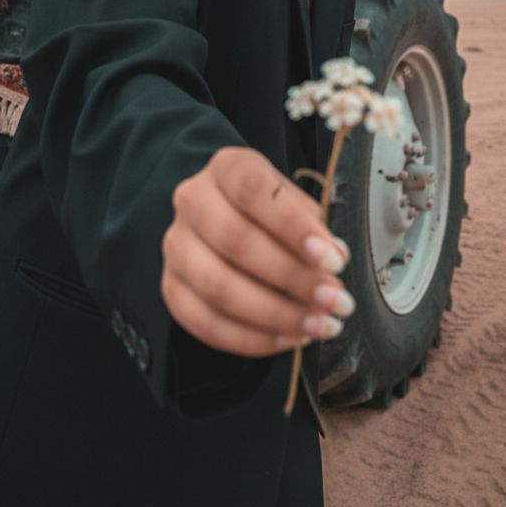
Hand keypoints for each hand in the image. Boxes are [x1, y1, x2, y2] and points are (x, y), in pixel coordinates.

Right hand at [161, 146, 354, 357]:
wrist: (228, 217)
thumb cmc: (270, 211)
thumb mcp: (295, 202)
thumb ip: (313, 225)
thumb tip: (333, 256)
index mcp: (226, 168)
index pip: (253, 190)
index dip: (293, 226)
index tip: (332, 259)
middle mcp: (193, 201)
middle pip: (234, 240)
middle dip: (292, 277)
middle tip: (334, 300)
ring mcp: (177, 246)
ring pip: (218, 287)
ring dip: (275, 314)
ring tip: (319, 325)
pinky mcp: (171, 288)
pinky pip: (205, 323)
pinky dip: (251, 338)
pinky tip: (289, 338)